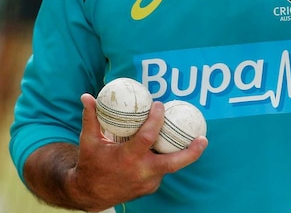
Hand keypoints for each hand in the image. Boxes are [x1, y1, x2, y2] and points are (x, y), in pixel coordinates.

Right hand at [65, 94, 206, 210]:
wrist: (91, 195)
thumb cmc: (91, 164)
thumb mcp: (89, 141)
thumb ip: (90, 118)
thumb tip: (87, 96)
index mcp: (128, 158)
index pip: (148, 137)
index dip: (156, 119)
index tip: (159, 105)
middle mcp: (142, 172)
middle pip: (174, 163)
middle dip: (192, 152)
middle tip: (203, 138)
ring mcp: (149, 182)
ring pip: (169, 165)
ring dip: (177, 152)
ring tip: (188, 137)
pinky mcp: (151, 188)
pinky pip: (162, 170)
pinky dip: (164, 158)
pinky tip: (166, 147)